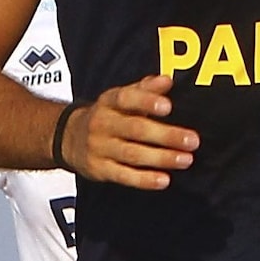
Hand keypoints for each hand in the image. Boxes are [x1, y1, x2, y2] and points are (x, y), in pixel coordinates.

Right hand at [64, 76, 197, 189]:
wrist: (66, 137)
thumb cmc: (109, 115)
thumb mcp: (122, 96)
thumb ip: (146, 88)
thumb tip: (167, 80)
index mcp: (109, 102)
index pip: (127, 98)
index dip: (147, 102)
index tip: (169, 106)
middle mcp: (102, 123)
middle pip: (135, 129)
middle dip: (166, 135)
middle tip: (193, 140)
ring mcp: (99, 148)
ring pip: (132, 154)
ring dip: (161, 158)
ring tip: (186, 160)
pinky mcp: (99, 169)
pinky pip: (123, 176)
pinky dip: (144, 179)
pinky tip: (164, 180)